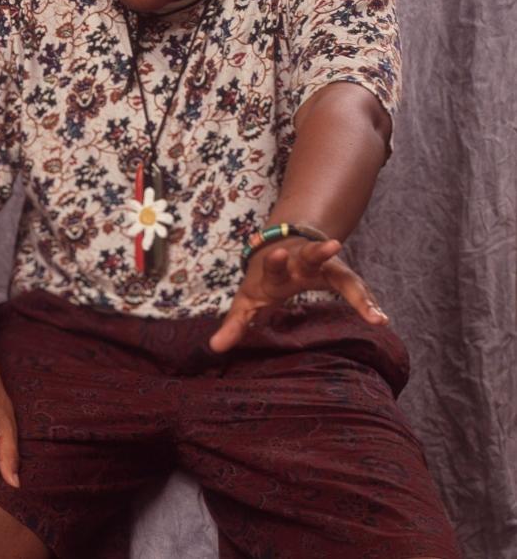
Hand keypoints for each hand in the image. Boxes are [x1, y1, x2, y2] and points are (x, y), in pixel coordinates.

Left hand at [209, 237, 388, 352]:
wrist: (285, 247)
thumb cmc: (263, 281)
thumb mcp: (247, 300)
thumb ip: (234, 323)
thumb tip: (214, 348)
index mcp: (275, 268)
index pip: (272, 264)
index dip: (273, 261)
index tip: (275, 255)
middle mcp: (302, 262)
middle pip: (311, 254)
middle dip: (319, 251)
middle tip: (333, 245)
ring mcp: (325, 267)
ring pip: (341, 273)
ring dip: (358, 290)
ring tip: (374, 313)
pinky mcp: (341, 276)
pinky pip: (358, 290)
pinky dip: (368, 304)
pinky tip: (381, 320)